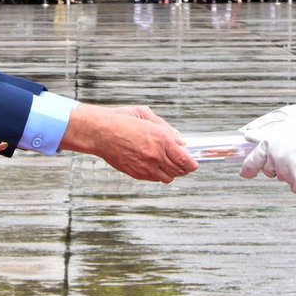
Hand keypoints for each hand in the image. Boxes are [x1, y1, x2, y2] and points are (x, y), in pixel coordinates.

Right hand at [61, 104, 197, 182]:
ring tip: (170, 165)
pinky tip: (156, 167)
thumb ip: (166, 128)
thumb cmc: (122, 121)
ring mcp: (145, 167)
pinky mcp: (136, 173)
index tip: (194, 163)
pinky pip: (154, 179)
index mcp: (161, 140)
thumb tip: (180, 140)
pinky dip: (159, 175)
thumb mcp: (147, 116)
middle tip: (185, 165)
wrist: (101, 132)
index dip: (192, 164)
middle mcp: (156, 156)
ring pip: (168, 178)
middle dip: (185, 169)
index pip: (185, 160)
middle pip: (179, 171)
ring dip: (172, 173)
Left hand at [239, 122, 295, 195]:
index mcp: (268, 145)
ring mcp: (285, 173)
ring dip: (290, 172)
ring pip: (283, 177)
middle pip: (268, 171)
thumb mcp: (283, 127)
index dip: (247, 169)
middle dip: (275, 166)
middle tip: (289, 157)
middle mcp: (274, 160)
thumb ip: (263, 133)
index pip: (251, 161)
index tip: (244, 174)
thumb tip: (247, 135)